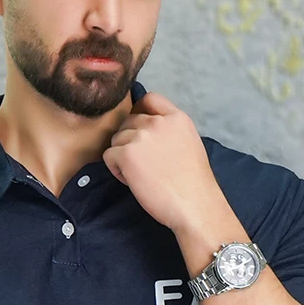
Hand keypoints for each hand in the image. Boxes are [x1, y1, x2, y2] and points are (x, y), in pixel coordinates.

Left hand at [102, 90, 226, 235]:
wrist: (194, 205)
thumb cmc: (193, 184)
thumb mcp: (189, 144)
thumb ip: (169, 131)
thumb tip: (147, 130)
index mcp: (177, 118)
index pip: (149, 99)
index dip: (139, 112)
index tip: (140, 130)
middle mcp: (159, 122)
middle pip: (128, 121)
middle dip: (130, 141)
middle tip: (144, 164)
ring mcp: (142, 136)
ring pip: (116, 138)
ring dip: (122, 156)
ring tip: (140, 175)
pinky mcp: (127, 154)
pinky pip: (109, 155)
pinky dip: (116, 169)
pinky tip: (132, 181)